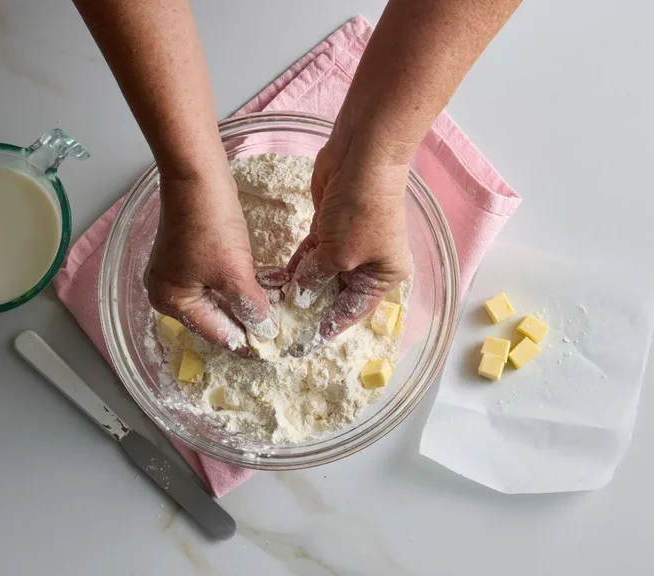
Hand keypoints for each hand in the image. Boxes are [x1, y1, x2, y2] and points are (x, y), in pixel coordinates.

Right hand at [145, 172, 277, 352]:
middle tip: (280, 327)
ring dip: (251, 298)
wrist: (199, 175)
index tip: (273, 347)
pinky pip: (221, 277)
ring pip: (222, 296)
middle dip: (249, 318)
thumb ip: (251, 307)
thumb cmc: (210, 225)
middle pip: (216, 316)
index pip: (214, 333)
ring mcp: (179, 271)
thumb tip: (266, 332)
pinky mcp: (193, 254)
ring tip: (281, 305)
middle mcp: (168, 291)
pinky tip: (271, 281)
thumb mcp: (234, 273)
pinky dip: (243, 281)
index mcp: (170, 301)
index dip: (246, 341)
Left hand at [285, 133, 411, 355]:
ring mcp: (348, 244)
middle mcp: (368, 263)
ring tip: (269, 306)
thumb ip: (316, 278)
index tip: (301, 346)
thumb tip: (299, 296)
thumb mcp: (339, 253)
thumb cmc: (362, 209)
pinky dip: (294, 267)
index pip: (351, 312)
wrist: (363, 156)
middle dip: (308, 309)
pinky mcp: (329, 228)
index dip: (326, 329)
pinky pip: (309, 255)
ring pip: (318, 274)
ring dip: (296, 288)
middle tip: (279, 327)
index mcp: (383, 276)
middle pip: (334, 295)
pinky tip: (273, 281)